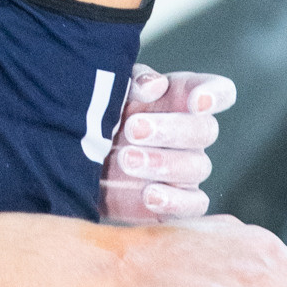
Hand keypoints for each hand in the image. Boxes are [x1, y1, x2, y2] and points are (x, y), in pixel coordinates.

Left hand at [99, 63, 236, 224]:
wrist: (68, 163)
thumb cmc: (94, 116)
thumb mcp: (107, 89)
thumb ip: (132, 81)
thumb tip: (154, 86)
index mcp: (178, 97)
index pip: (218, 91)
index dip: (214, 94)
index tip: (196, 101)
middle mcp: (187, 132)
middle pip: (205, 130)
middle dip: (170, 130)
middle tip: (132, 129)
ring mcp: (184, 169)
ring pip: (198, 167)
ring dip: (163, 164)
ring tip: (125, 159)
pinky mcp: (176, 202)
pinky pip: (195, 205)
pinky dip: (175, 201)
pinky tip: (149, 195)